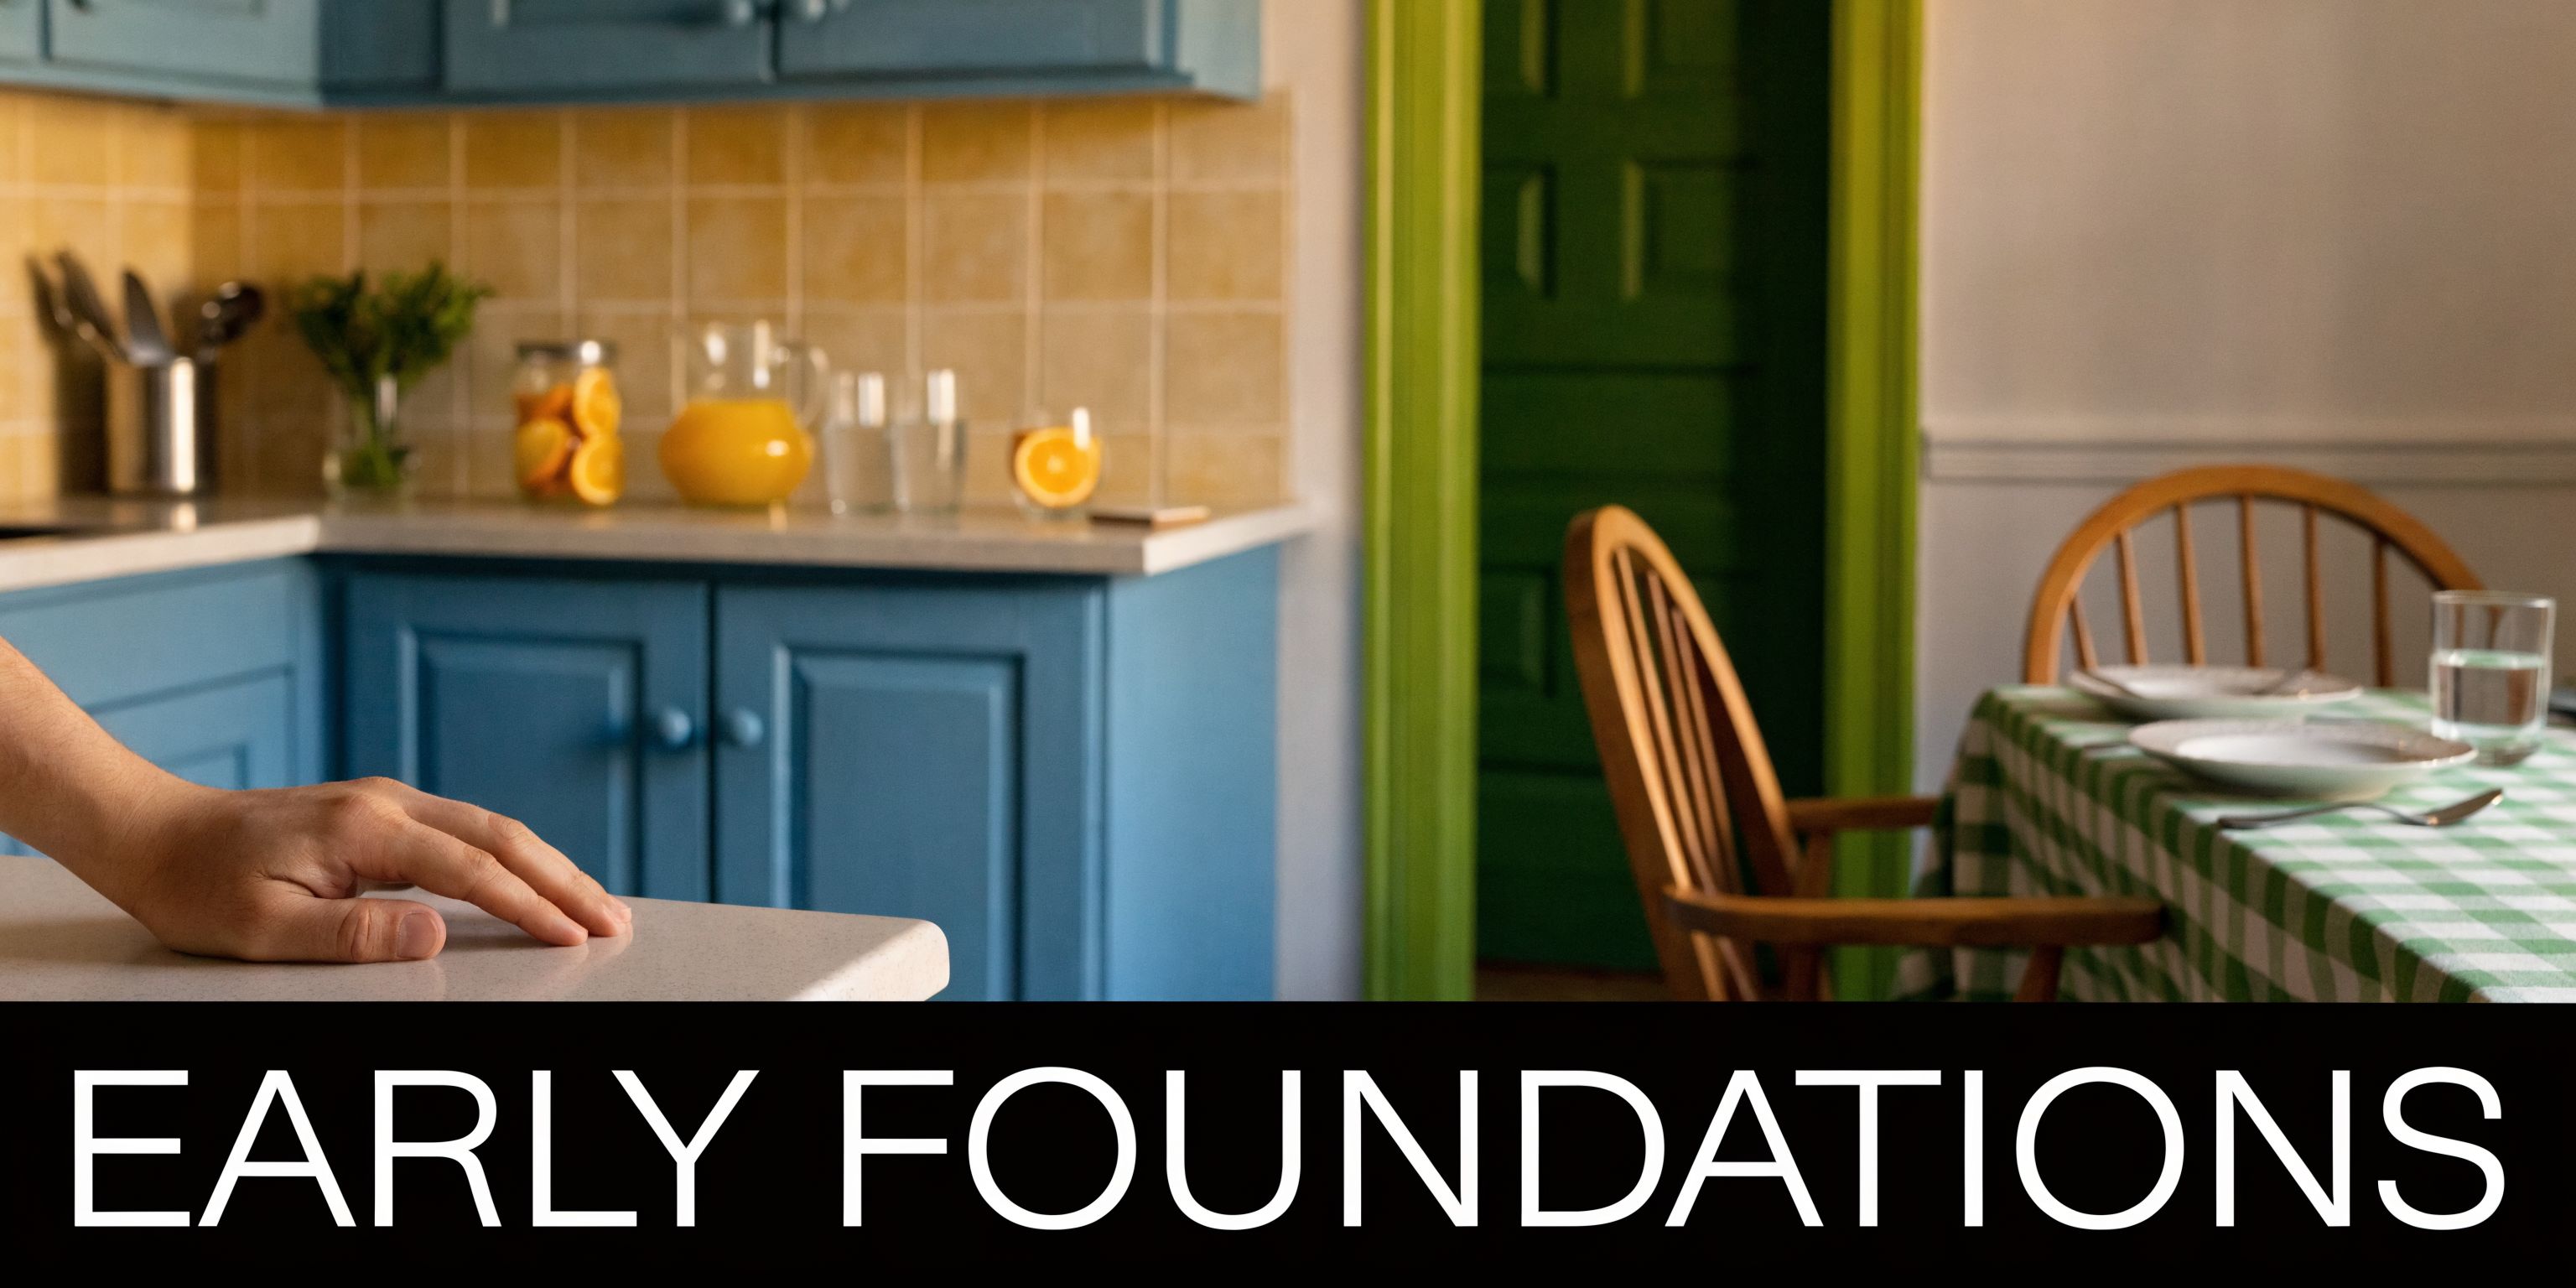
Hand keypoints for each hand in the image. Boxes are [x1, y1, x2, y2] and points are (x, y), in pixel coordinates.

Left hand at [102, 776, 632, 962]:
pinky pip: (466, 829)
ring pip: (491, 827)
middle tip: (614, 921)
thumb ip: (355, 934)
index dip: (531, 905)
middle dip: (565, 880)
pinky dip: (513, 854)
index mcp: (365, 830)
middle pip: (502, 836)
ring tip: (592, 902)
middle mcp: (387, 803)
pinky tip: (532, 875)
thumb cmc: (197, 887)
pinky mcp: (380, 812)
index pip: (473, 870)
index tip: (577, 937)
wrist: (152, 832)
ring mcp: (386, 802)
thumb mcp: (263, 928)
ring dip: (548, 863)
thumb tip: (440, 934)